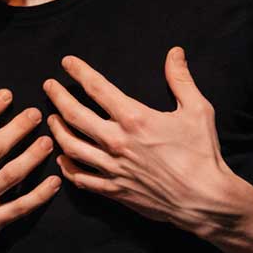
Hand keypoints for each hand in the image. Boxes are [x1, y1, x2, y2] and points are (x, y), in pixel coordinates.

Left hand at [42, 47, 252, 237]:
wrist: (205, 200)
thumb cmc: (202, 153)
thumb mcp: (197, 110)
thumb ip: (180, 79)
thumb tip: (174, 52)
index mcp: (134, 118)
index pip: (97, 88)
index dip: (79, 72)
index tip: (67, 62)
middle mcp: (117, 141)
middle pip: (74, 115)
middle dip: (57, 97)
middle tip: (48, 86)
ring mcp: (112, 167)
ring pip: (71, 146)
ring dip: (57, 130)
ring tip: (51, 119)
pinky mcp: (114, 190)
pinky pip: (81, 178)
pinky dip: (67, 168)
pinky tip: (62, 159)